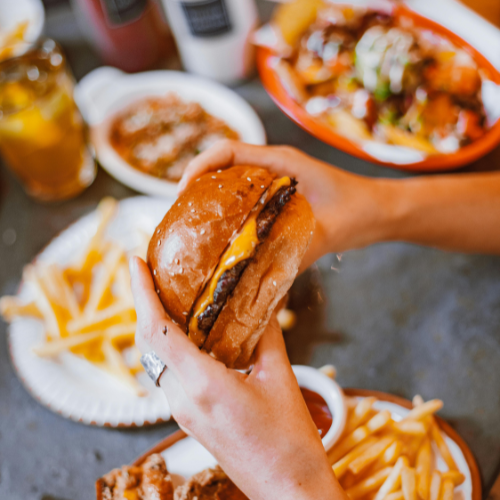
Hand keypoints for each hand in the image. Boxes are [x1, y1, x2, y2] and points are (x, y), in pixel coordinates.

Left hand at [130, 256, 345, 499]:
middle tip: (151, 273)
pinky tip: (190, 334)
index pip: (157, 332)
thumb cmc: (289, 440)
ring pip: (158, 359)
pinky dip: (172, 348)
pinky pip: (171, 375)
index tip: (134, 263)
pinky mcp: (190, 418)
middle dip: (145, 304)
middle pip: (150, 343)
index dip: (141, 293)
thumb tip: (260, 303)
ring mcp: (182, 412)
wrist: (287, 490)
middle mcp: (182, 399)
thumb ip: (265, 335)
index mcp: (202, 385)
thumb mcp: (280, 377)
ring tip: (170, 296)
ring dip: (158, 326)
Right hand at [178, 140, 388, 270]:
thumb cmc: (360, 211)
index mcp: (282, 163)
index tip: (181, 192)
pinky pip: (247, 198)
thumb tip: (259, 280)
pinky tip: (225, 237)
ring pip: (232, 182)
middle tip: (180, 215)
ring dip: (211, 198)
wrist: (381, 212)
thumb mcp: (327, 231)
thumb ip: (295, 250)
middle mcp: (275, 168)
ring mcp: (277, 182)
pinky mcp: (280, 198)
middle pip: (223, 165)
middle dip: (197, 184)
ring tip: (194, 226)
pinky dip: (230, 212)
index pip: (228, 151)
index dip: (199, 166)